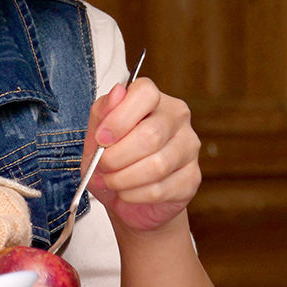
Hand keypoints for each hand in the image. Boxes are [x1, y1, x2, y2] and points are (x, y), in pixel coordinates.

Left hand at [85, 77, 201, 232]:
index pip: (145, 93)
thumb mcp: (95, 135)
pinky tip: (126, 192)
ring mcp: (189, 146)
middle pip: (151, 134)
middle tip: (102, 165)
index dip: (118, 118)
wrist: (122, 195)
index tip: (101, 138)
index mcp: (152, 99)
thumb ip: (102, 113)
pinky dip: (134, 194)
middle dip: (117, 156)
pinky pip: (161, 189)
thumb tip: (117, 91)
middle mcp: (176, 117)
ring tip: (111, 181)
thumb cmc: (110, 159)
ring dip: (124, 178)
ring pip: (157, 165)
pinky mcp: (192, 177)